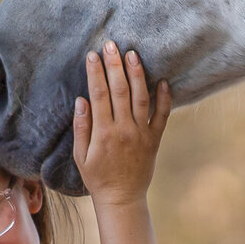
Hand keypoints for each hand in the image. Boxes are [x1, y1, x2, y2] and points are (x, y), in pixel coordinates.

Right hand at [71, 41, 171, 203]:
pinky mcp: (155, 139)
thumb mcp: (81, 155)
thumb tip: (82, 100)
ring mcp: (141, 133)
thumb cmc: (97, 177)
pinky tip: (163, 80)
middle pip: (120, 90)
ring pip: (141, 98)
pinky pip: (162, 115)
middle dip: (115, 65)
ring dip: (137, 75)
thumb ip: (81, 127)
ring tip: (133, 55)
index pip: (99, 94)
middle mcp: (124, 129)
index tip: (92, 55)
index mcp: (103, 133)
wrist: (122, 199)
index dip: (96, 73)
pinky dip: (164, 98)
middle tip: (112, 45)